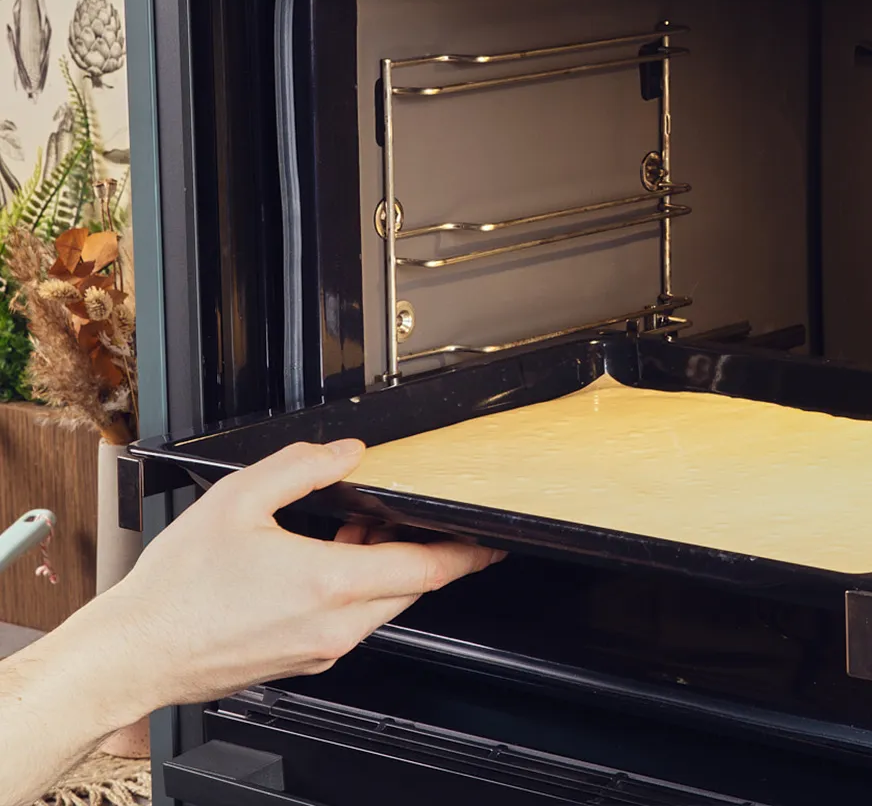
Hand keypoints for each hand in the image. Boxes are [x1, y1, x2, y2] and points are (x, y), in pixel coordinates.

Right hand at [88, 439, 502, 715]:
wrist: (137, 653)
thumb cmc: (179, 587)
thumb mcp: (239, 499)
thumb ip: (304, 465)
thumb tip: (348, 452)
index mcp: (329, 583)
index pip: (426, 568)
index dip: (467, 552)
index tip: (492, 541)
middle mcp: (335, 625)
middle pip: (411, 586)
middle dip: (425, 550)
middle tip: (412, 516)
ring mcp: (321, 649)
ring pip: (382, 605)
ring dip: (385, 566)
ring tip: (361, 528)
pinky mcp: (304, 661)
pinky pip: (352, 622)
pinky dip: (357, 589)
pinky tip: (329, 560)